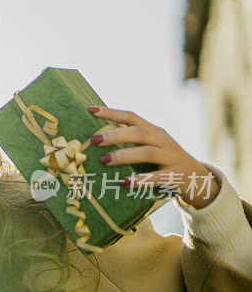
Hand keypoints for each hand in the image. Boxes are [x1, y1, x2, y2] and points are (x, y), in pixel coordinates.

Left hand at [87, 106, 220, 209]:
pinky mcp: (176, 176)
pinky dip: (139, 179)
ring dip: (124, 155)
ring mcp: (171, 157)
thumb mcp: (151, 148)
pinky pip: (156, 177)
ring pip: (147, 152)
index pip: (132, 117)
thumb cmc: (164, 164)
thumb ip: (131, 144)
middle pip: (139, 133)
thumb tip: (97, 142)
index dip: (112, 112)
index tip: (91, 109)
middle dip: (115, 135)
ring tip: (104, 160)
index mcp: (154, 132)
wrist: (199, 180)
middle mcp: (163, 141)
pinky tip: (124, 182)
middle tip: (94, 140)